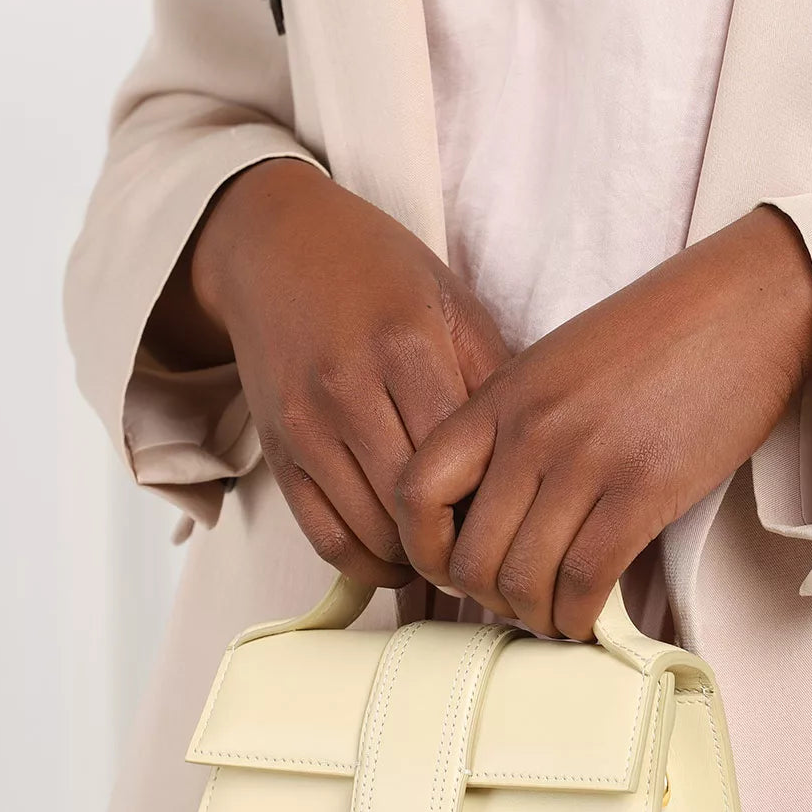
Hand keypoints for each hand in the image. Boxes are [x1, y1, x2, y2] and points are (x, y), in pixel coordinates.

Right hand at [158, 157, 509, 584]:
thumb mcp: (454, 307)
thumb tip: (535, 465)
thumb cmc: (382, 275)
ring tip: (452, 553)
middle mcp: (349, 390)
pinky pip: (325, 538)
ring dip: (418, 559)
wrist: (276, 246)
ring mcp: (306, 426)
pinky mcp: (277, 452)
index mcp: (406, 347)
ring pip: (374, 533)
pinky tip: (400, 560)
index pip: (462, 461)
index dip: (495, 504)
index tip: (520, 516)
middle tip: (491, 545)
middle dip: (460, 539)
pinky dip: (369, 565)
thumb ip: (494, 382)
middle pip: (418, 507)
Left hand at [394, 207, 811, 636]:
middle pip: (470, 555)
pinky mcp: (643, 488)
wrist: (748, 301)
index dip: (423, 550)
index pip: (416, 491)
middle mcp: (530, 430)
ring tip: (553, 617)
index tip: (451, 570)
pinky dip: (579, 616)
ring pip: (524, 578)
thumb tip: (496, 512)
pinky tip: (587, 618)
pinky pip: (585, 580)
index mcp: (500, 396)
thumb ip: (514, 427)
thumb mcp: (558, 365)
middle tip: (514, 604)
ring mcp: (584, 460)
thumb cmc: (657, 336)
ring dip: (535, 616)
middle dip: (486, 599)